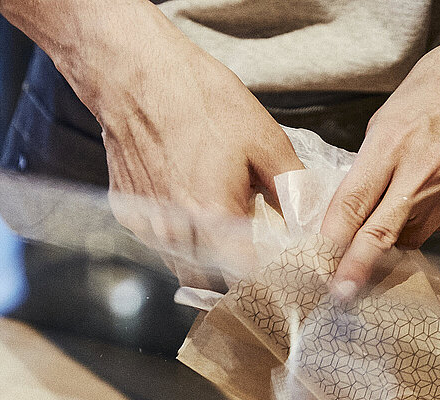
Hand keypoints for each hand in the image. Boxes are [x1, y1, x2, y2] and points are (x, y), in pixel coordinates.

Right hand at [63, 12, 302, 289]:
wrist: (136, 75)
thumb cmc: (200, 100)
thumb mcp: (265, 140)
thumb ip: (291, 190)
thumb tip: (310, 222)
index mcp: (214, 218)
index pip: (247, 277)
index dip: (269, 281)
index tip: (284, 275)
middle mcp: (176, 232)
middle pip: (213, 283)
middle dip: (237, 278)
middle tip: (258, 258)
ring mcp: (148, 226)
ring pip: (183, 268)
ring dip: (208, 262)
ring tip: (227, 233)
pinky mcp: (129, 214)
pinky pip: (161, 243)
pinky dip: (181, 238)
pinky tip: (193, 209)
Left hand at [319, 7, 439, 297]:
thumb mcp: (395, 109)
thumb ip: (373, 158)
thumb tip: (355, 200)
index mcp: (395, 143)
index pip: (352, 206)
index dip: (331, 242)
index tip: (318, 265)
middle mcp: (426, 174)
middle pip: (380, 237)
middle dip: (356, 270)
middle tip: (340, 294)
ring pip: (413, 236)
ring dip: (395, 241)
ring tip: (388, 230)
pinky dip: (431, 218)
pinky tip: (437, 191)